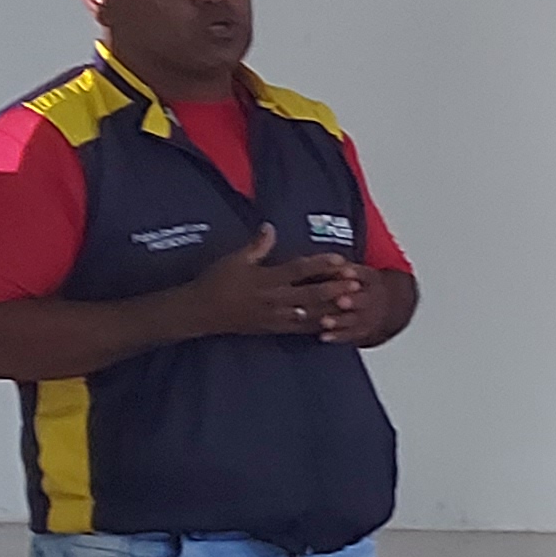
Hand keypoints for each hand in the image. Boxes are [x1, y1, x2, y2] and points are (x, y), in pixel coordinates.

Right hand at [170, 228, 356, 338]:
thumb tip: (270, 226)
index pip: (298, 270)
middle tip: (356, 283)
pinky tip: (333, 324)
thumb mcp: (234, 260)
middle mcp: (273, 299)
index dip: (320, 264)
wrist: (200, 311)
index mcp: (265, 279)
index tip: (340, 259)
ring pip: (308, 314)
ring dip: (330, 308)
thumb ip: (257, 245)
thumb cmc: (216, 282)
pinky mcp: (272, 328)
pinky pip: (298, 329)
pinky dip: (316, 326)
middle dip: (334, 288)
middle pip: (310, 294)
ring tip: (351, 303)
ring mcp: (274, 316)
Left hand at [312, 264, 400, 345]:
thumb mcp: (359, 271)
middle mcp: (372, 298)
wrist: (390, 304)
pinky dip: (338, 336)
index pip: (366, 275)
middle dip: (352, 300)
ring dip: (340, 320)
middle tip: (340, 300)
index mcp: (372, 279)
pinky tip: (323, 336)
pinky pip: (351, 335)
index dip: (356, 273)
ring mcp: (369, 316)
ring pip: (355, 319)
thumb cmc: (360, 284)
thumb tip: (318, 261)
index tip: (345, 271)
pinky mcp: (364, 331)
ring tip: (325, 321)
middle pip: (363, 300)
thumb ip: (340, 267)